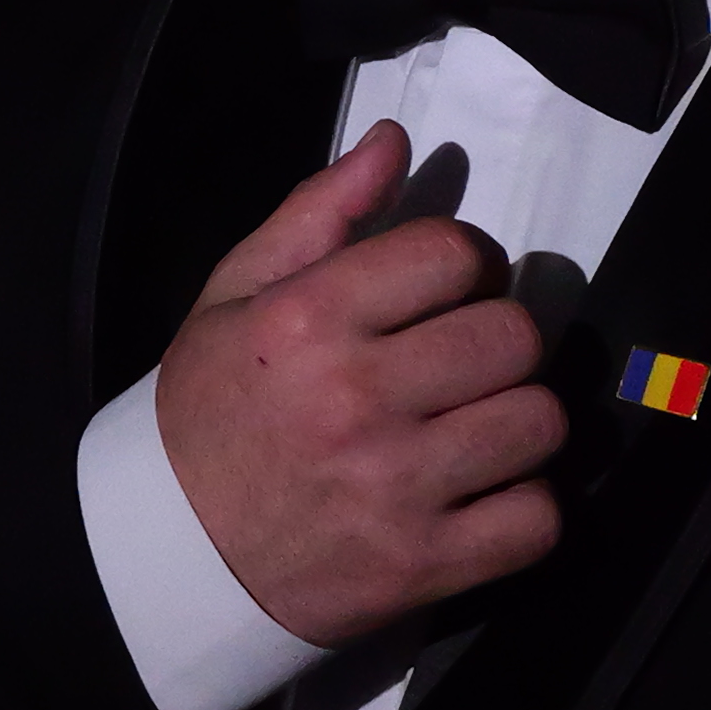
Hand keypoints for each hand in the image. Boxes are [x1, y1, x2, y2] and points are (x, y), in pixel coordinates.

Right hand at [152, 119, 567, 647]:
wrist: (171, 554)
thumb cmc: (210, 413)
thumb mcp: (235, 299)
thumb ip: (317, 215)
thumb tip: (394, 144)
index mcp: (308, 320)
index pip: (452, 254)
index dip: (466, 263)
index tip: (449, 289)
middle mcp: (356, 399)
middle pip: (513, 336)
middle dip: (498, 338)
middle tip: (463, 360)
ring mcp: (396, 488)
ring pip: (539, 422)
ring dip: (518, 419)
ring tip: (475, 425)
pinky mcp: (424, 565)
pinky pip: (537, 518)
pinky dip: (524, 505)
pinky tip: (482, 493)